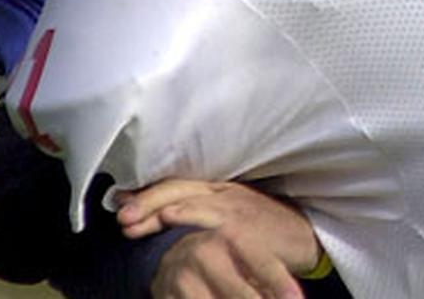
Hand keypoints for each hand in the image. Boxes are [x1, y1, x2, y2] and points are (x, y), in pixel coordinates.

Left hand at [116, 179, 321, 298]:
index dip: (146, 193)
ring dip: (158, 209)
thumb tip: (163, 220)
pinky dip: (191, 213)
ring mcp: (234, 205)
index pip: (175, 185)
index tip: (119, 202)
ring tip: (133, 222)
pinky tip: (174, 216)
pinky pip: (213, 216)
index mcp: (217, 190)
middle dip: (145, 202)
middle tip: (121, 216)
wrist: (305, 238)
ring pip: (189, 198)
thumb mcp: (233, 218)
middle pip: (176, 188)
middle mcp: (223, 192)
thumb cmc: (267, 231)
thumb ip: (202, 216)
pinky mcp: (245, 222)